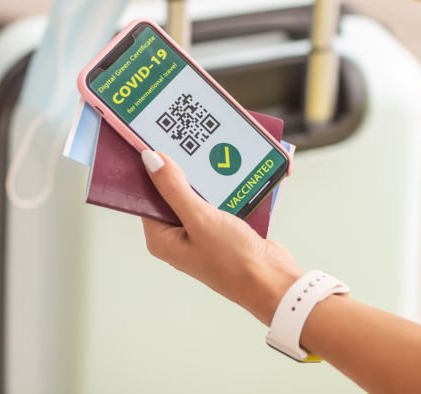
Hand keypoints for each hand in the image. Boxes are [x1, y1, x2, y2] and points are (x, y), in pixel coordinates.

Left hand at [138, 150, 303, 325]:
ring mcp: (203, 232)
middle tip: (188, 140)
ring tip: (214, 150)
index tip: (155, 141)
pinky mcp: (225, 227)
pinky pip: (220, 199)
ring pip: (200, 193)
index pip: (147, 197)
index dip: (151, 170)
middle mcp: (179, 236)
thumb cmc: (232, 260)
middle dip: (182, 169)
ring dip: (208, 176)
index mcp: (162, 239)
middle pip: (173, 192)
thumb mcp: (200, 219)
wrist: (273, 281)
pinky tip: (234, 169)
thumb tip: (151, 159)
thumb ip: (174, 189)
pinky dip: (227, 185)